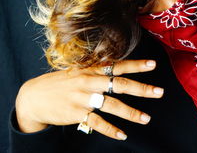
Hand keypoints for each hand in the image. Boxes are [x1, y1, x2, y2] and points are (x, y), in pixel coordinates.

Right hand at [15, 59, 162, 140]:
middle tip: (159, 92)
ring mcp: (83, 98)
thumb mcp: (79, 71)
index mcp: (91, 70)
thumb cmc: (61, 83)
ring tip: (146, 118)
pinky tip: (122, 135)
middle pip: (119, 84)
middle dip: (141, 88)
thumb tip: (119, 67)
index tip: (153, 64)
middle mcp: (89, 82)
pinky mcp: (77, 114)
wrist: (33, 97)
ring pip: (112, 105)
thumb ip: (98, 70)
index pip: (117, 65)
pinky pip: (97, 123)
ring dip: (131, 112)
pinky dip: (111, 130)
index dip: (136, 65)